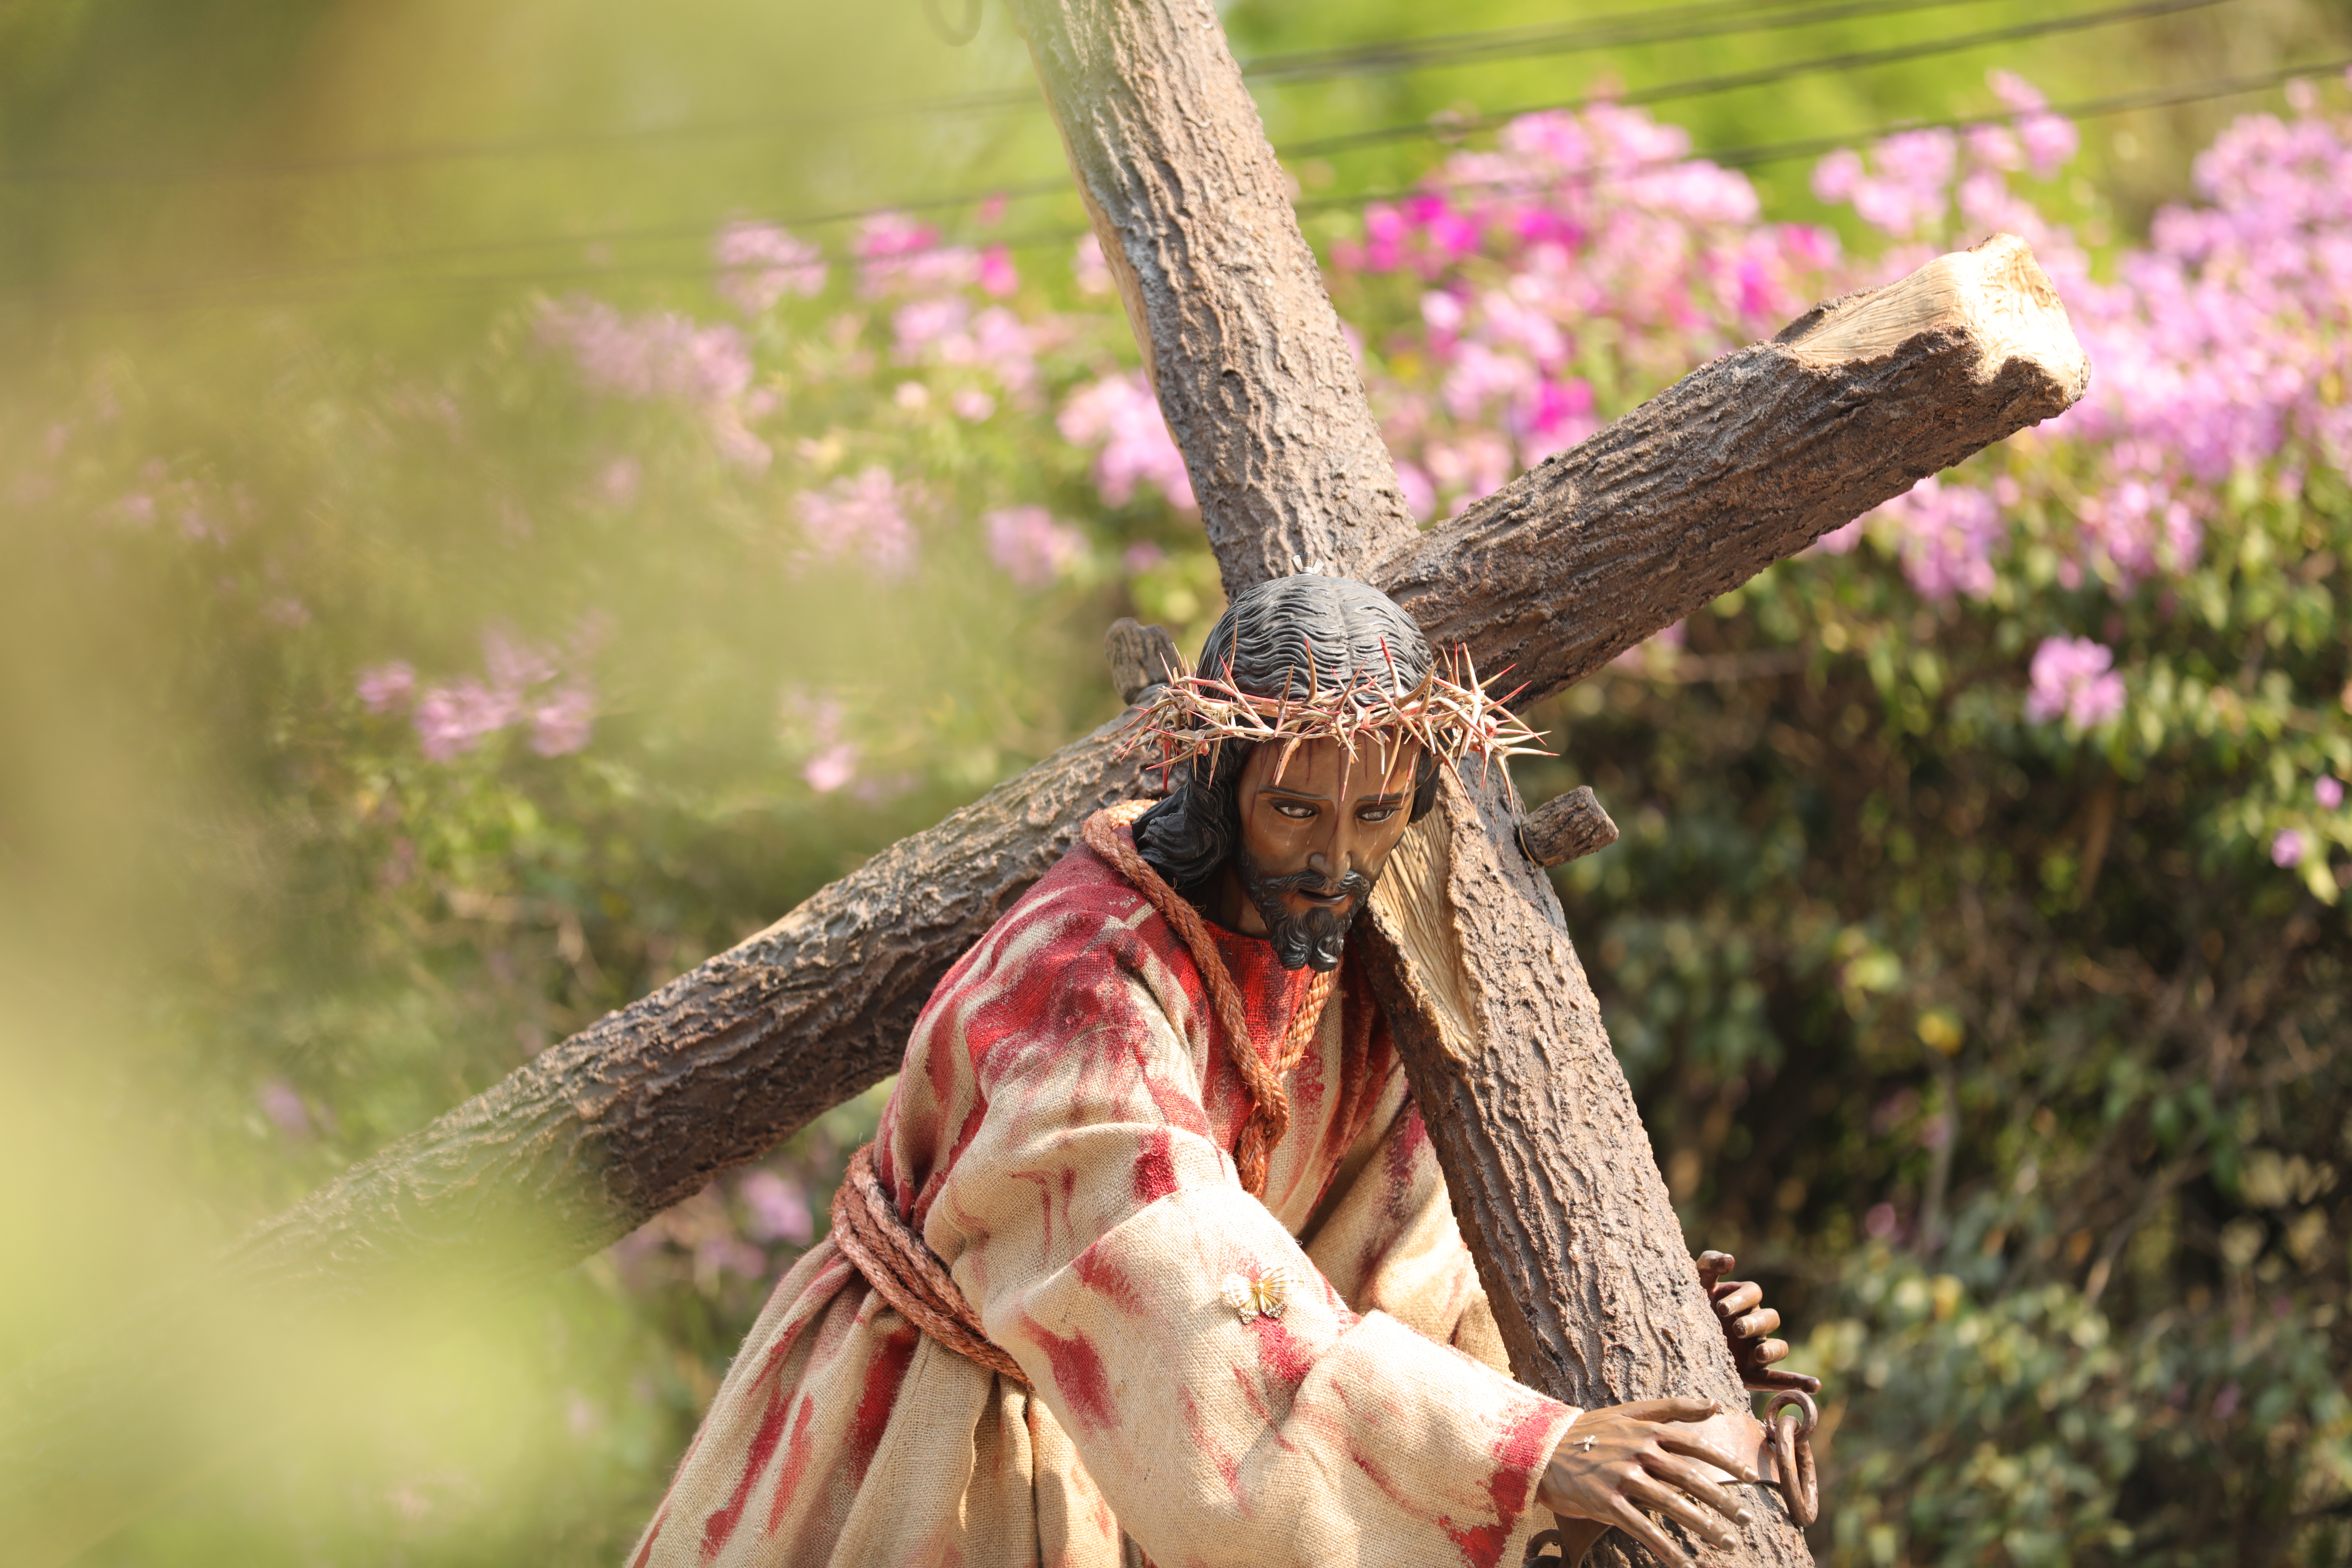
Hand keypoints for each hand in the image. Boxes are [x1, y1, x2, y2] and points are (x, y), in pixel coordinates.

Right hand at [1535, 1397, 1754, 1566]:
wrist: (1542, 1447)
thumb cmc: (1590, 1430)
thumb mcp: (1629, 1411)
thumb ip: (1672, 1408)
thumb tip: (1715, 1404)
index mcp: (1645, 1429)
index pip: (1695, 1444)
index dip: (1725, 1461)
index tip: (1750, 1478)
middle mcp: (1637, 1450)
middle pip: (1690, 1477)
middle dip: (1722, 1500)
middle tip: (1746, 1518)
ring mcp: (1621, 1476)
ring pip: (1672, 1504)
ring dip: (1704, 1526)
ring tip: (1727, 1542)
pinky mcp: (1605, 1502)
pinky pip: (1643, 1529)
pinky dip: (1666, 1549)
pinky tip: (1685, 1564)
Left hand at [1696, 1250, 1820, 1394]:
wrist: (1673, 1344)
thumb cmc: (1687, 1308)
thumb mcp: (1692, 1284)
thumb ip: (1708, 1266)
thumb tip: (1731, 1260)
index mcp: (1742, 1299)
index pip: (1753, 1292)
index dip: (1740, 1299)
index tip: (1721, 1307)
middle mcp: (1754, 1323)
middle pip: (1770, 1318)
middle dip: (1755, 1323)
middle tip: (1736, 1329)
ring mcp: (1755, 1350)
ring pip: (1779, 1347)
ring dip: (1772, 1350)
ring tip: (1758, 1353)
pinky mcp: (1752, 1374)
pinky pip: (1778, 1378)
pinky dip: (1798, 1382)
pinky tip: (1815, 1386)